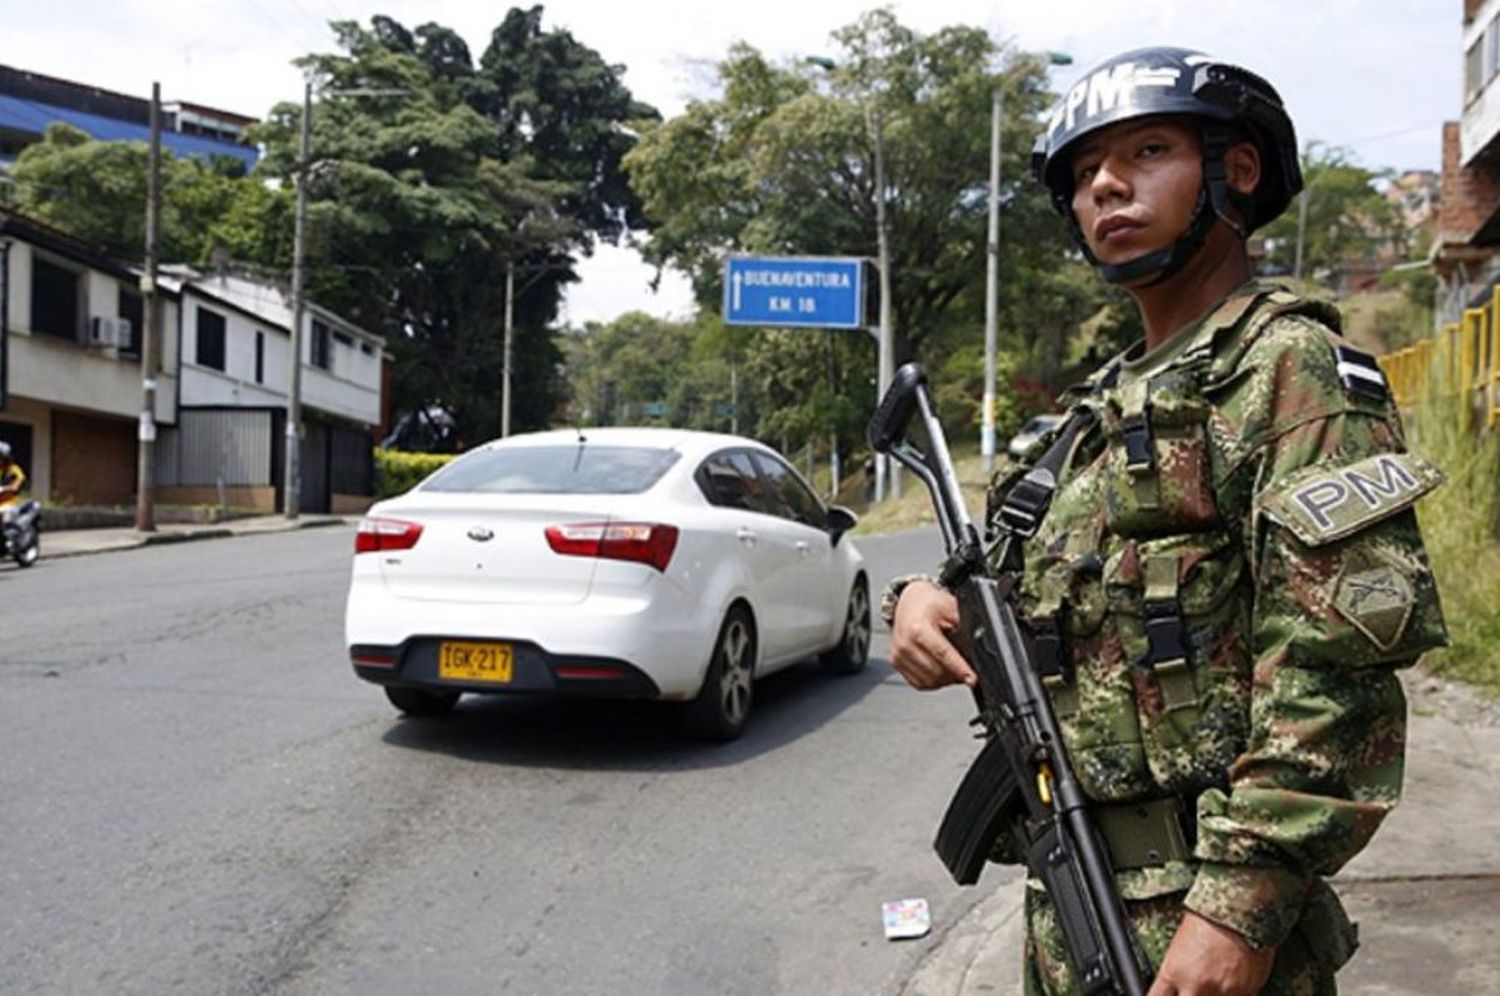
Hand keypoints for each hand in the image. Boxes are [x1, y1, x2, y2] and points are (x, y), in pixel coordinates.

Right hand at [889, 581, 976, 689]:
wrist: (908, 602)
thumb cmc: (927, 603)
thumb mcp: (949, 606)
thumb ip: (963, 625)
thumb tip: (978, 645)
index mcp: (918, 628)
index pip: (942, 654)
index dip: (960, 668)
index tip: (972, 679)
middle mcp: (905, 644)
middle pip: (936, 671)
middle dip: (955, 674)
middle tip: (966, 669)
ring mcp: (899, 655)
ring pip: (929, 681)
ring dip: (945, 679)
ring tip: (954, 668)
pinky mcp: (897, 663)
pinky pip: (919, 683)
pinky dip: (933, 681)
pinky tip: (940, 670)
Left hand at [1147, 911, 1275, 995]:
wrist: (1238, 908)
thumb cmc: (1208, 916)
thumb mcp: (1180, 943)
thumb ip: (1178, 970)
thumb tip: (1179, 984)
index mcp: (1173, 972)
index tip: (1166, 994)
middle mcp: (1195, 986)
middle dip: (1189, 995)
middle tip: (1194, 988)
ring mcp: (1221, 991)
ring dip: (1212, 994)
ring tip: (1216, 980)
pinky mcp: (1245, 992)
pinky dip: (1234, 993)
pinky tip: (1233, 981)